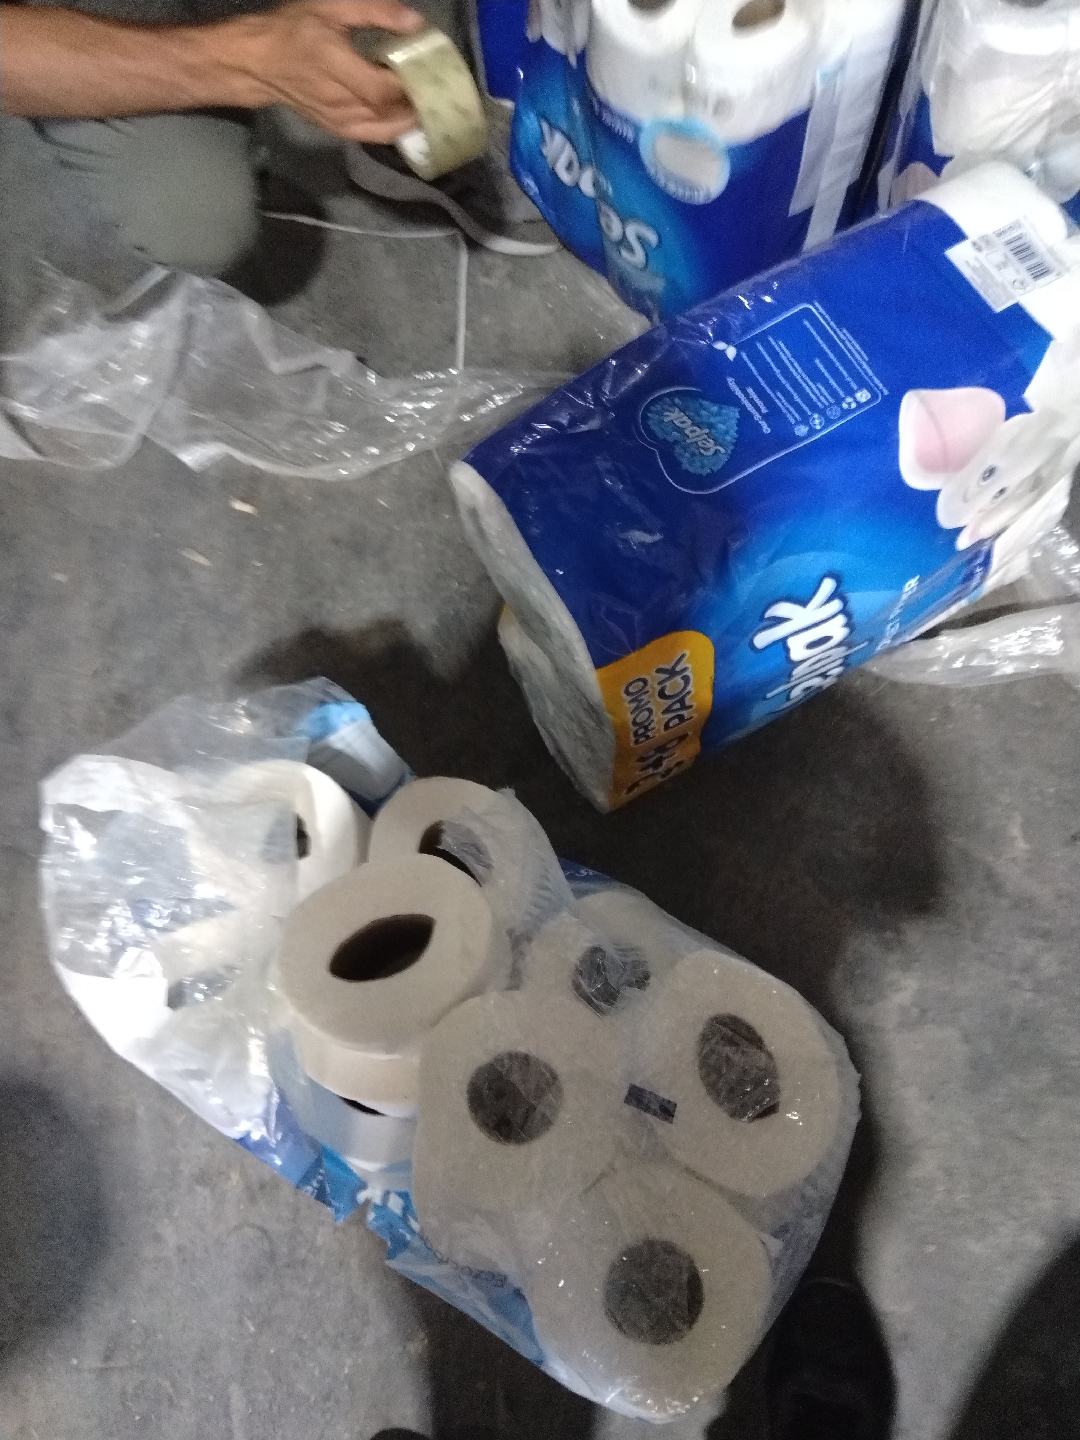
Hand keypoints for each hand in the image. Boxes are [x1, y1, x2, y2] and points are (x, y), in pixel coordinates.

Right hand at [232, 0, 424, 141]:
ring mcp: (340, 122)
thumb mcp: (331, 7)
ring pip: (388, 129)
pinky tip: (412, 114)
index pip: (382, 88)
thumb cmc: (294, 28)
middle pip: (390, 113)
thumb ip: (375, 11)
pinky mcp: (340, 131)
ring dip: (412, 118)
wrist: (259, 63)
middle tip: (440, 87)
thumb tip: (415, 23)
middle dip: (419, 102)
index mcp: (334, 66)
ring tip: (431, 101)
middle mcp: (339, 102)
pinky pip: (377, 135)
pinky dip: (398, 127)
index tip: (434, 71)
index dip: (412, 84)